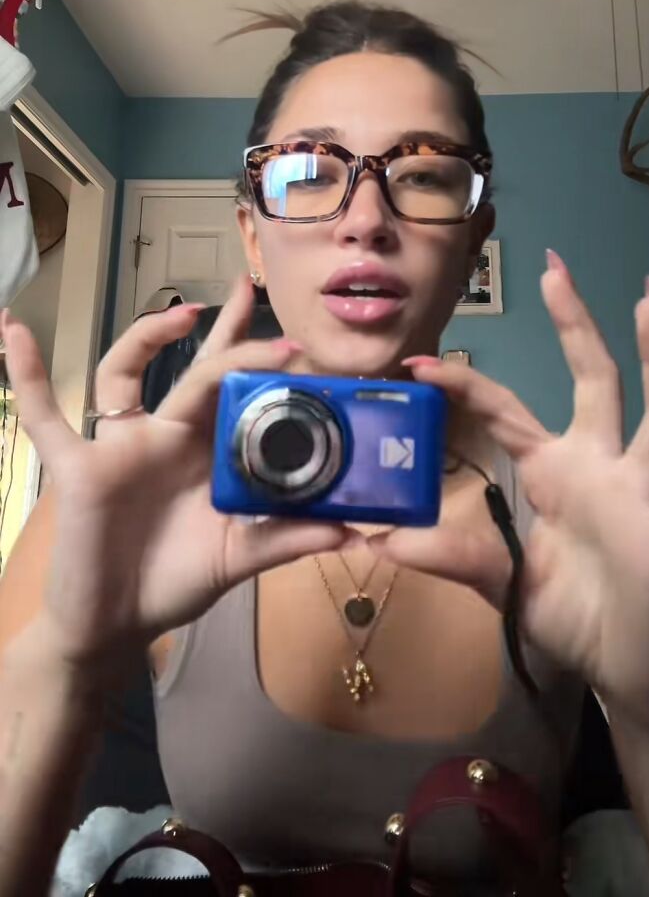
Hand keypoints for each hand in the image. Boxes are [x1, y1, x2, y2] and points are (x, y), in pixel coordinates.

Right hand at [2, 278, 352, 682]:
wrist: (115, 623)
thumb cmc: (174, 583)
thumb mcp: (238, 559)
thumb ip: (288, 541)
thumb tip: (354, 533)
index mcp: (209, 454)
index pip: (240, 395)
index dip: (265, 369)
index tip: (302, 348)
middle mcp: (167, 437)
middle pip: (196, 368)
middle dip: (222, 328)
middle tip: (248, 285)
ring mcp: (121, 446)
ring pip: (126, 373)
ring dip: (146, 338)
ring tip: (181, 314)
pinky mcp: (78, 467)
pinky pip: (44, 417)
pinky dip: (26, 376)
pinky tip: (11, 329)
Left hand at [370, 252, 648, 729]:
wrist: (624, 674)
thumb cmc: (570, 619)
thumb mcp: (504, 584)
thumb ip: (455, 557)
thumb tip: (383, 542)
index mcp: (554, 473)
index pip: (508, 413)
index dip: (467, 386)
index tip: (419, 364)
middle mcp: (601, 468)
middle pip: (594, 381)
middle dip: (576, 326)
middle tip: (553, 267)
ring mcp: (644, 493)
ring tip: (648, 299)